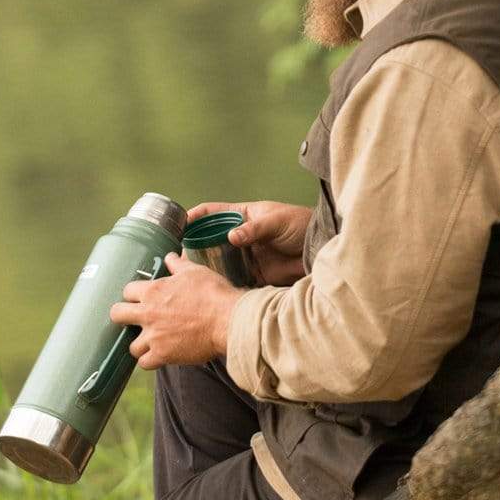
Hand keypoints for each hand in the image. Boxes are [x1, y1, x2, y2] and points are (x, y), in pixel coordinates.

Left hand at [110, 253, 239, 369]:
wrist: (227, 320)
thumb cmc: (213, 293)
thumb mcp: (195, 272)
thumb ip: (178, 265)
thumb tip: (170, 256)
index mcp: (153, 291)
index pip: (127, 291)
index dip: (133, 294)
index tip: (140, 298)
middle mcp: (148, 314)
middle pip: (117, 315)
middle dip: (123, 316)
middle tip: (133, 319)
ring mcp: (154, 336)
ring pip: (131, 345)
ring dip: (140, 343)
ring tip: (150, 341)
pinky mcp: (163, 355)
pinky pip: (145, 363)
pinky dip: (151, 360)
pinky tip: (159, 355)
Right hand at [186, 200, 312, 286]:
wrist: (320, 249)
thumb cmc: (301, 226)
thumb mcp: (277, 221)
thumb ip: (254, 229)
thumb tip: (231, 237)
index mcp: (244, 215)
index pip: (213, 212)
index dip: (196, 216)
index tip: (180, 222)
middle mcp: (241, 235)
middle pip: (211, 238)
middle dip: (195, 244)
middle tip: (179, 253)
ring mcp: (246, 255)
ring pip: (219, 259)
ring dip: (206, 265)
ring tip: (188, 273)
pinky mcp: (255, 274)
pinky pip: (234, 278)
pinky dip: (224, 282)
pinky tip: (212, 287)